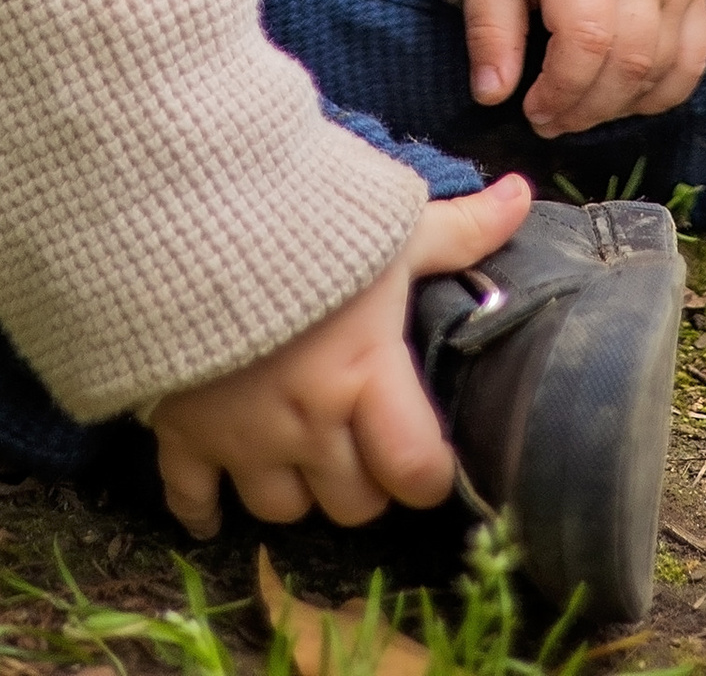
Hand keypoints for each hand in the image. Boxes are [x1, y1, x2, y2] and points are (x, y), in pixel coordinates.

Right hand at [149, 172, 530, 534]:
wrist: (184, 208)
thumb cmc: (301, 215)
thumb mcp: (387, 221)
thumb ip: (458, 227)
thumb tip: (523, 195)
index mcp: (365, 376)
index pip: (415, 473)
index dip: (428, 473)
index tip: (425, 450)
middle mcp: (306, 423)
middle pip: (352, 503)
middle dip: (365, 479)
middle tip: (363, 438)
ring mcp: (240, 436)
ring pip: (282, 510)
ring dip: (296, 488)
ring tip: (301, 450)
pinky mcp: (182, 430)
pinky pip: (190, 500)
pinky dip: (202, 508)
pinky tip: (214, 506)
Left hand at [461, 0, 705, 137]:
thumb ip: (490, 25)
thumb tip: (492, 96)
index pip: (587, 40)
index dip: (561, 91)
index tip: (531, 108)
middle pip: (629, 61)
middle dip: (586, 109)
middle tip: (550, 119)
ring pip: (664, 66)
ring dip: (618, 106)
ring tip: (579, 106)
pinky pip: (695, 58)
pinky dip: (662, 92)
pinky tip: (624, 96)